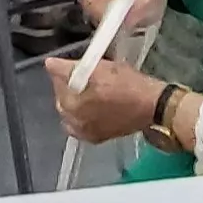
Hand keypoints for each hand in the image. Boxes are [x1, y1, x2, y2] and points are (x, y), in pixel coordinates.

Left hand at [40, 55, 165, 143]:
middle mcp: (75, 122)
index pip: (57, 83)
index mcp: (73, 105)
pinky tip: (89, 108)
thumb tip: (49, 64)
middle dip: (65, 87)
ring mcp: (86, 133)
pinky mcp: (97, 138)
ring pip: (69, 114)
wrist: (153, 106)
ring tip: (86, 92)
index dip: (61, 70)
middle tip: (78, 77)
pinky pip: (79, 126)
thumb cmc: (129, 85)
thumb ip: (72, 68)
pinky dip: (80, 116)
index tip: (67, 64)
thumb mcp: (101, 69)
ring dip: (72, 102)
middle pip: (61, 100)